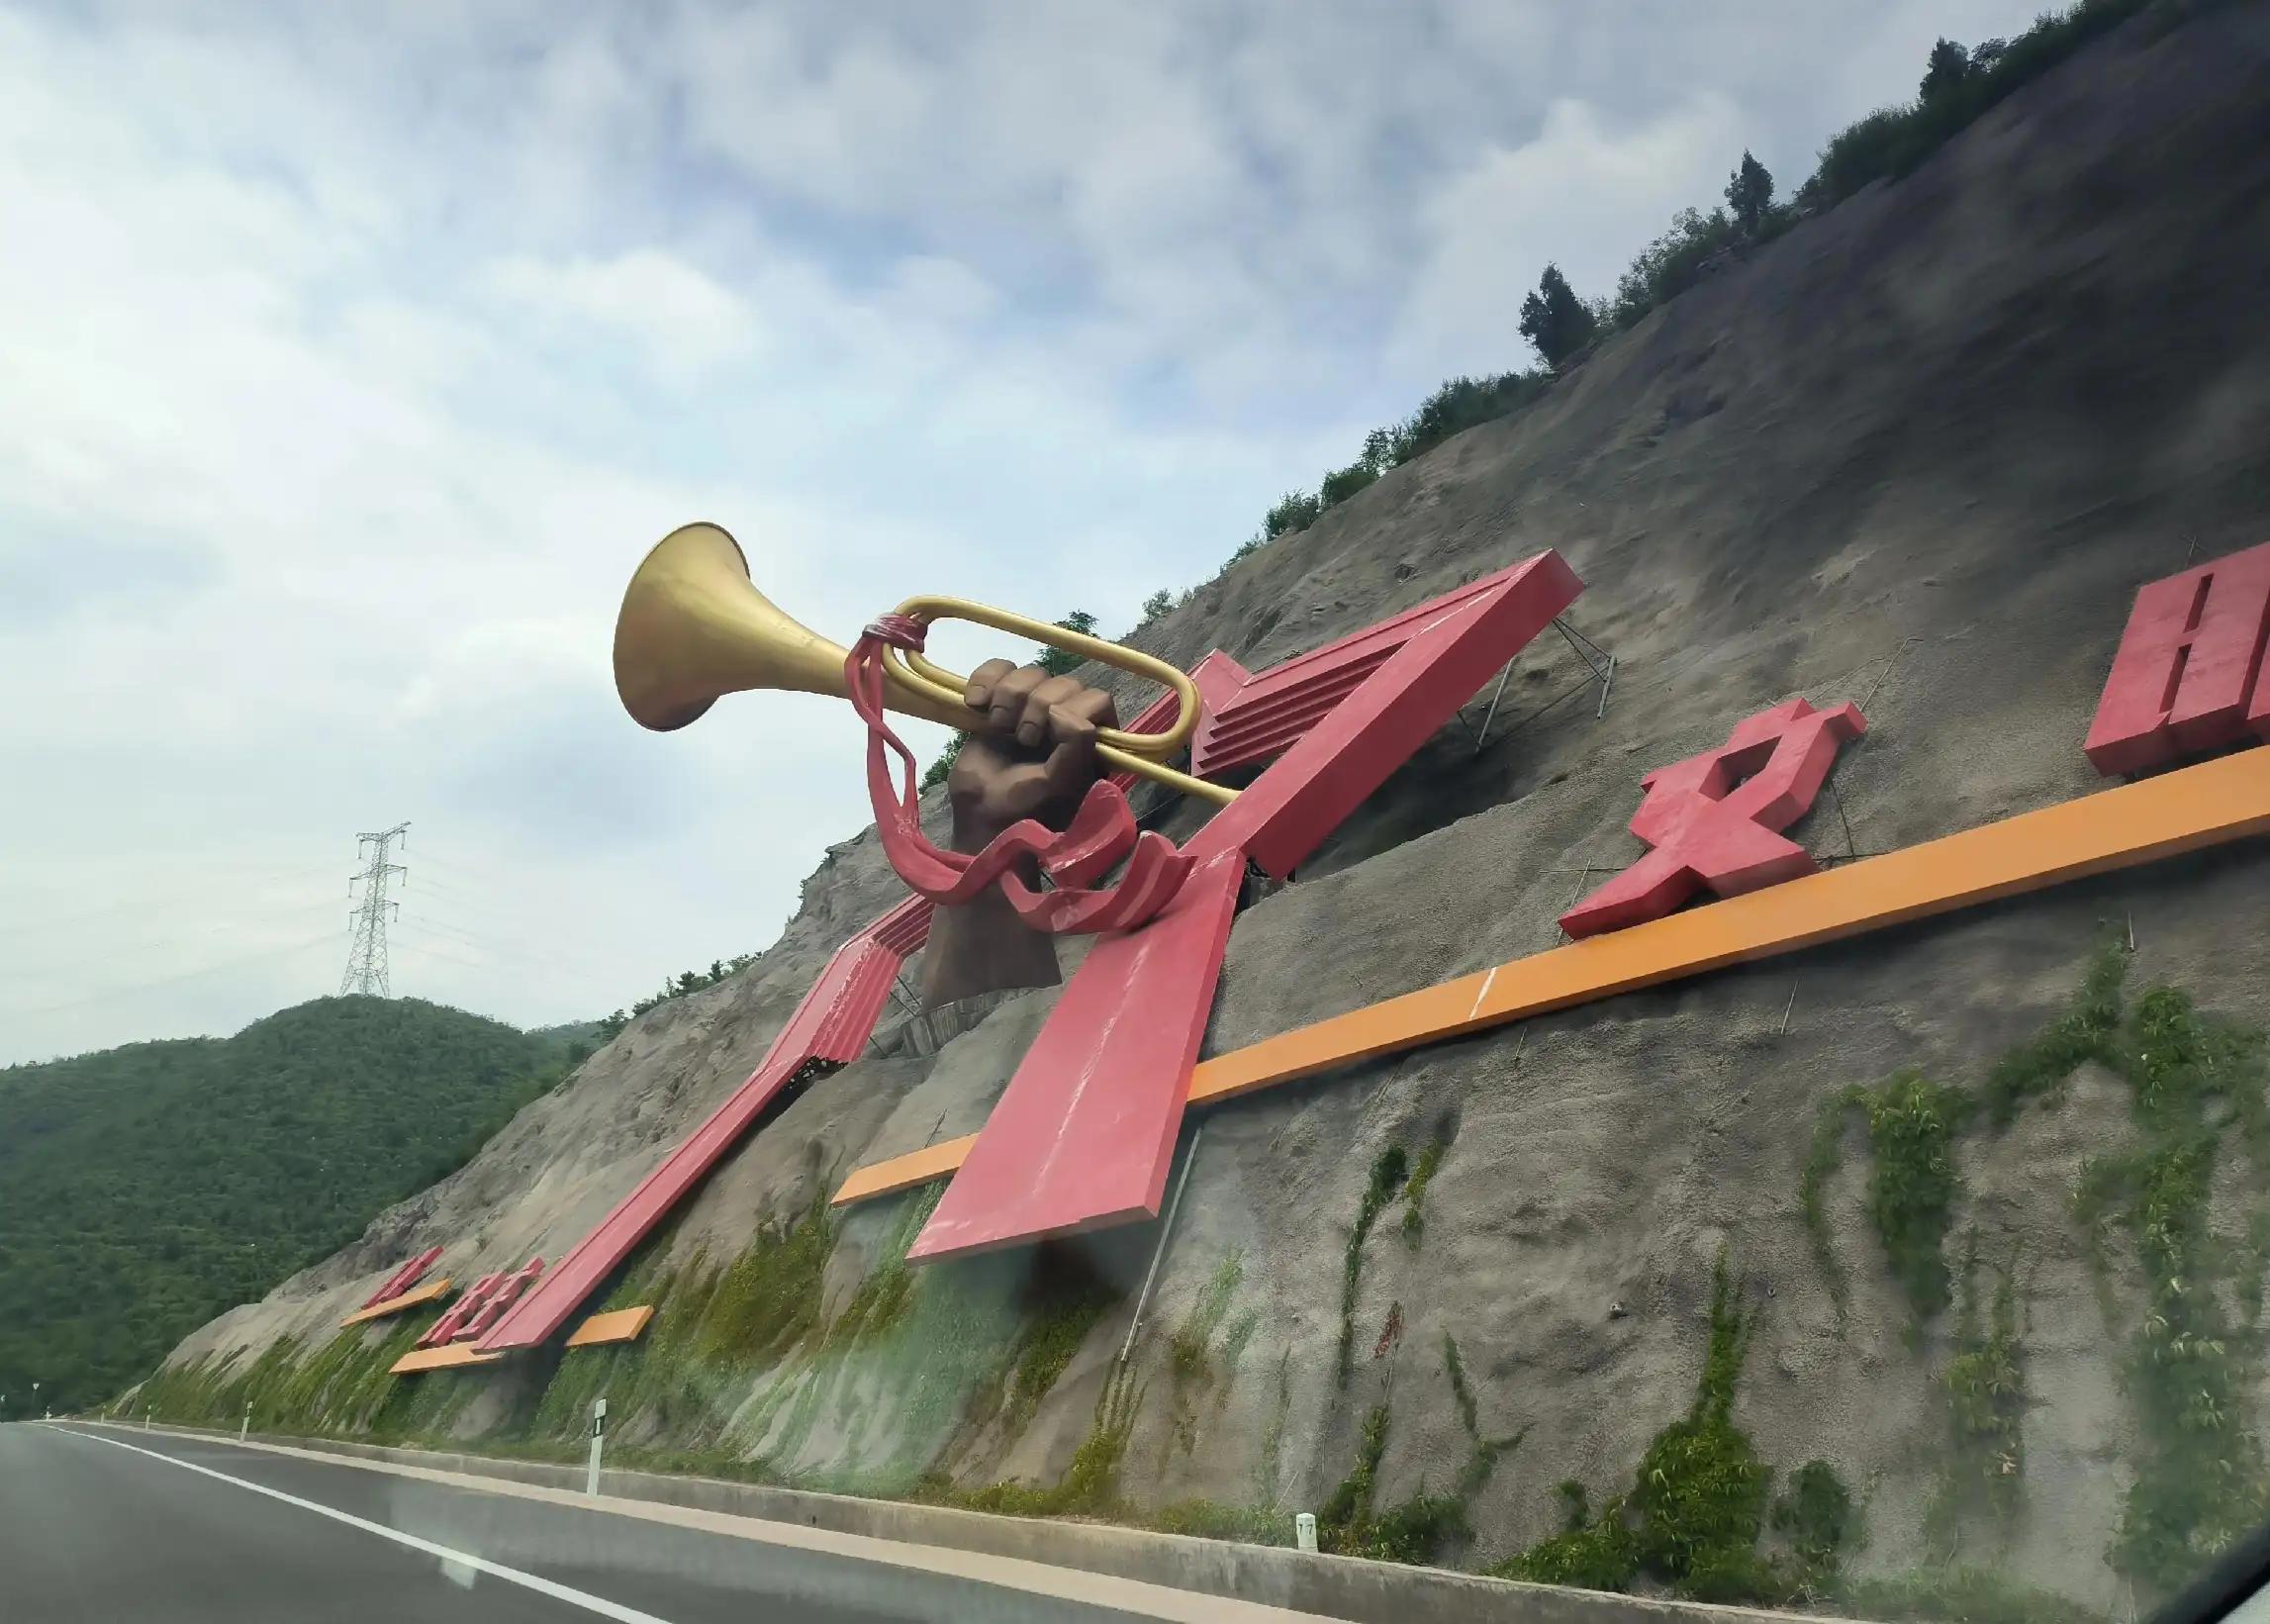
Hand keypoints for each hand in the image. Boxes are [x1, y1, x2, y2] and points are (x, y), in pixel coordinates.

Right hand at [945, 659, 1119, 838]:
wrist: (978, 815)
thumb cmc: (1026, 807)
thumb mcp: (1061, 782)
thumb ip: (1076, 744)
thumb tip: (1060, 708)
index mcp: (1093, 740)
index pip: (1097, 699)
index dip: (1073, 710)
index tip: (1049, 738)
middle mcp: (1067, 719)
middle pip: (1064, 682)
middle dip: (1038, 706)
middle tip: (1021, 739)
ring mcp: (1032, 707)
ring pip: (1032, 672)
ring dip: (1010, 695)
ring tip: (998, 726)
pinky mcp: (999, 700)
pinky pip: (998, 667)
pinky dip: (985, 679)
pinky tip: (976, 702)